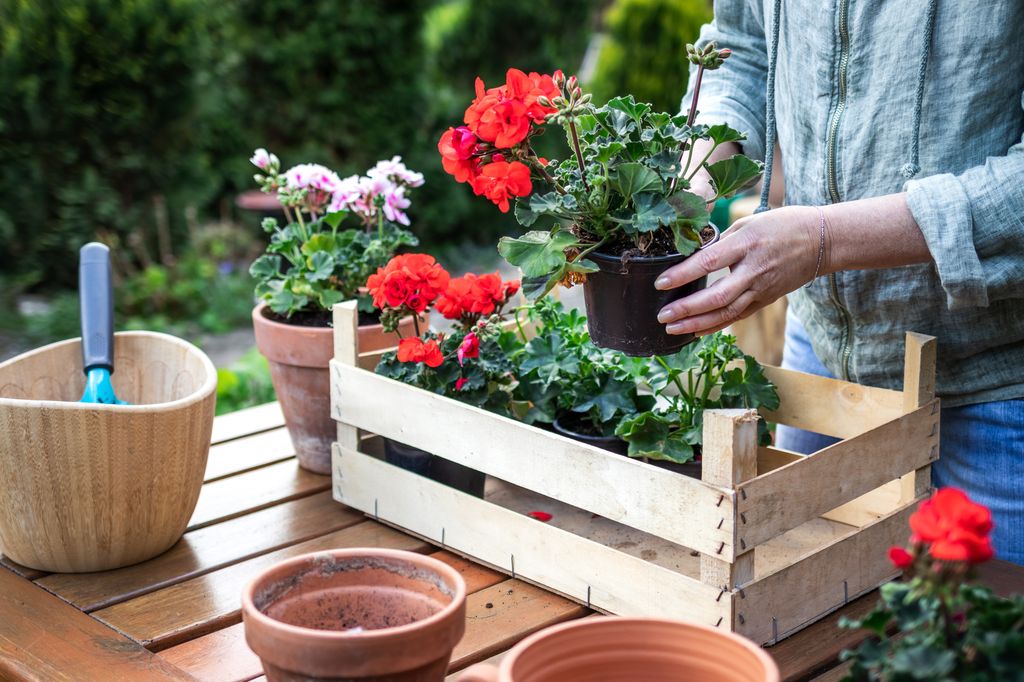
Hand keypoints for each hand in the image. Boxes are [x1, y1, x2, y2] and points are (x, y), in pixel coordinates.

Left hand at [654, 206, 823, 335]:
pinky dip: (715, 325)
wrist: (821, 241)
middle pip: (717, 296)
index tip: (661, 282)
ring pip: (727, 313)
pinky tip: (695, 332)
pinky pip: (737, 316)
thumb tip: (691, 253)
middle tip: (662, 316)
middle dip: (687, 309)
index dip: (683, 274)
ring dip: (697, 324)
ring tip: (672, 329)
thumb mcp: (749, 222)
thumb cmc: (782, 225)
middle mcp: (754, 270)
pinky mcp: (765, 299)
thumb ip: (721, 240)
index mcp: (747, 244)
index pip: (709, 262)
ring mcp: (761, 289)